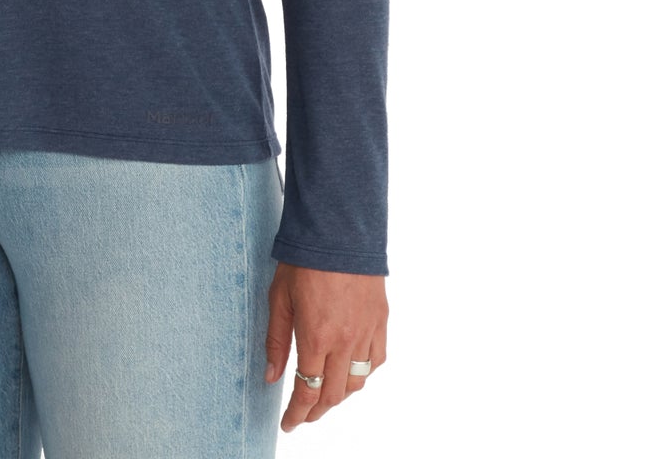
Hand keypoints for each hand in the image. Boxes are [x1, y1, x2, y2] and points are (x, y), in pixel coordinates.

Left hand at [264, 264, 386, 432]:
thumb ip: (277, 341)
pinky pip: (376, 360)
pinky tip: (351, 372)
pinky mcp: (380, 320)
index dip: (297, 413)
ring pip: (357, 382)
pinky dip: (364, 374)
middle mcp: (345, 341)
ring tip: (324, 397)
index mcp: (316, 337)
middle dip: (316, 411)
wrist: (340, 230)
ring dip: (339, 396)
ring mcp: (367, 331)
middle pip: (333, 394)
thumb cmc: (304, 260)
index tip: (289, 423)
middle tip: (303, 415)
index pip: (307, 390)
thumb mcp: (279, 299)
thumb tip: (272, 377)